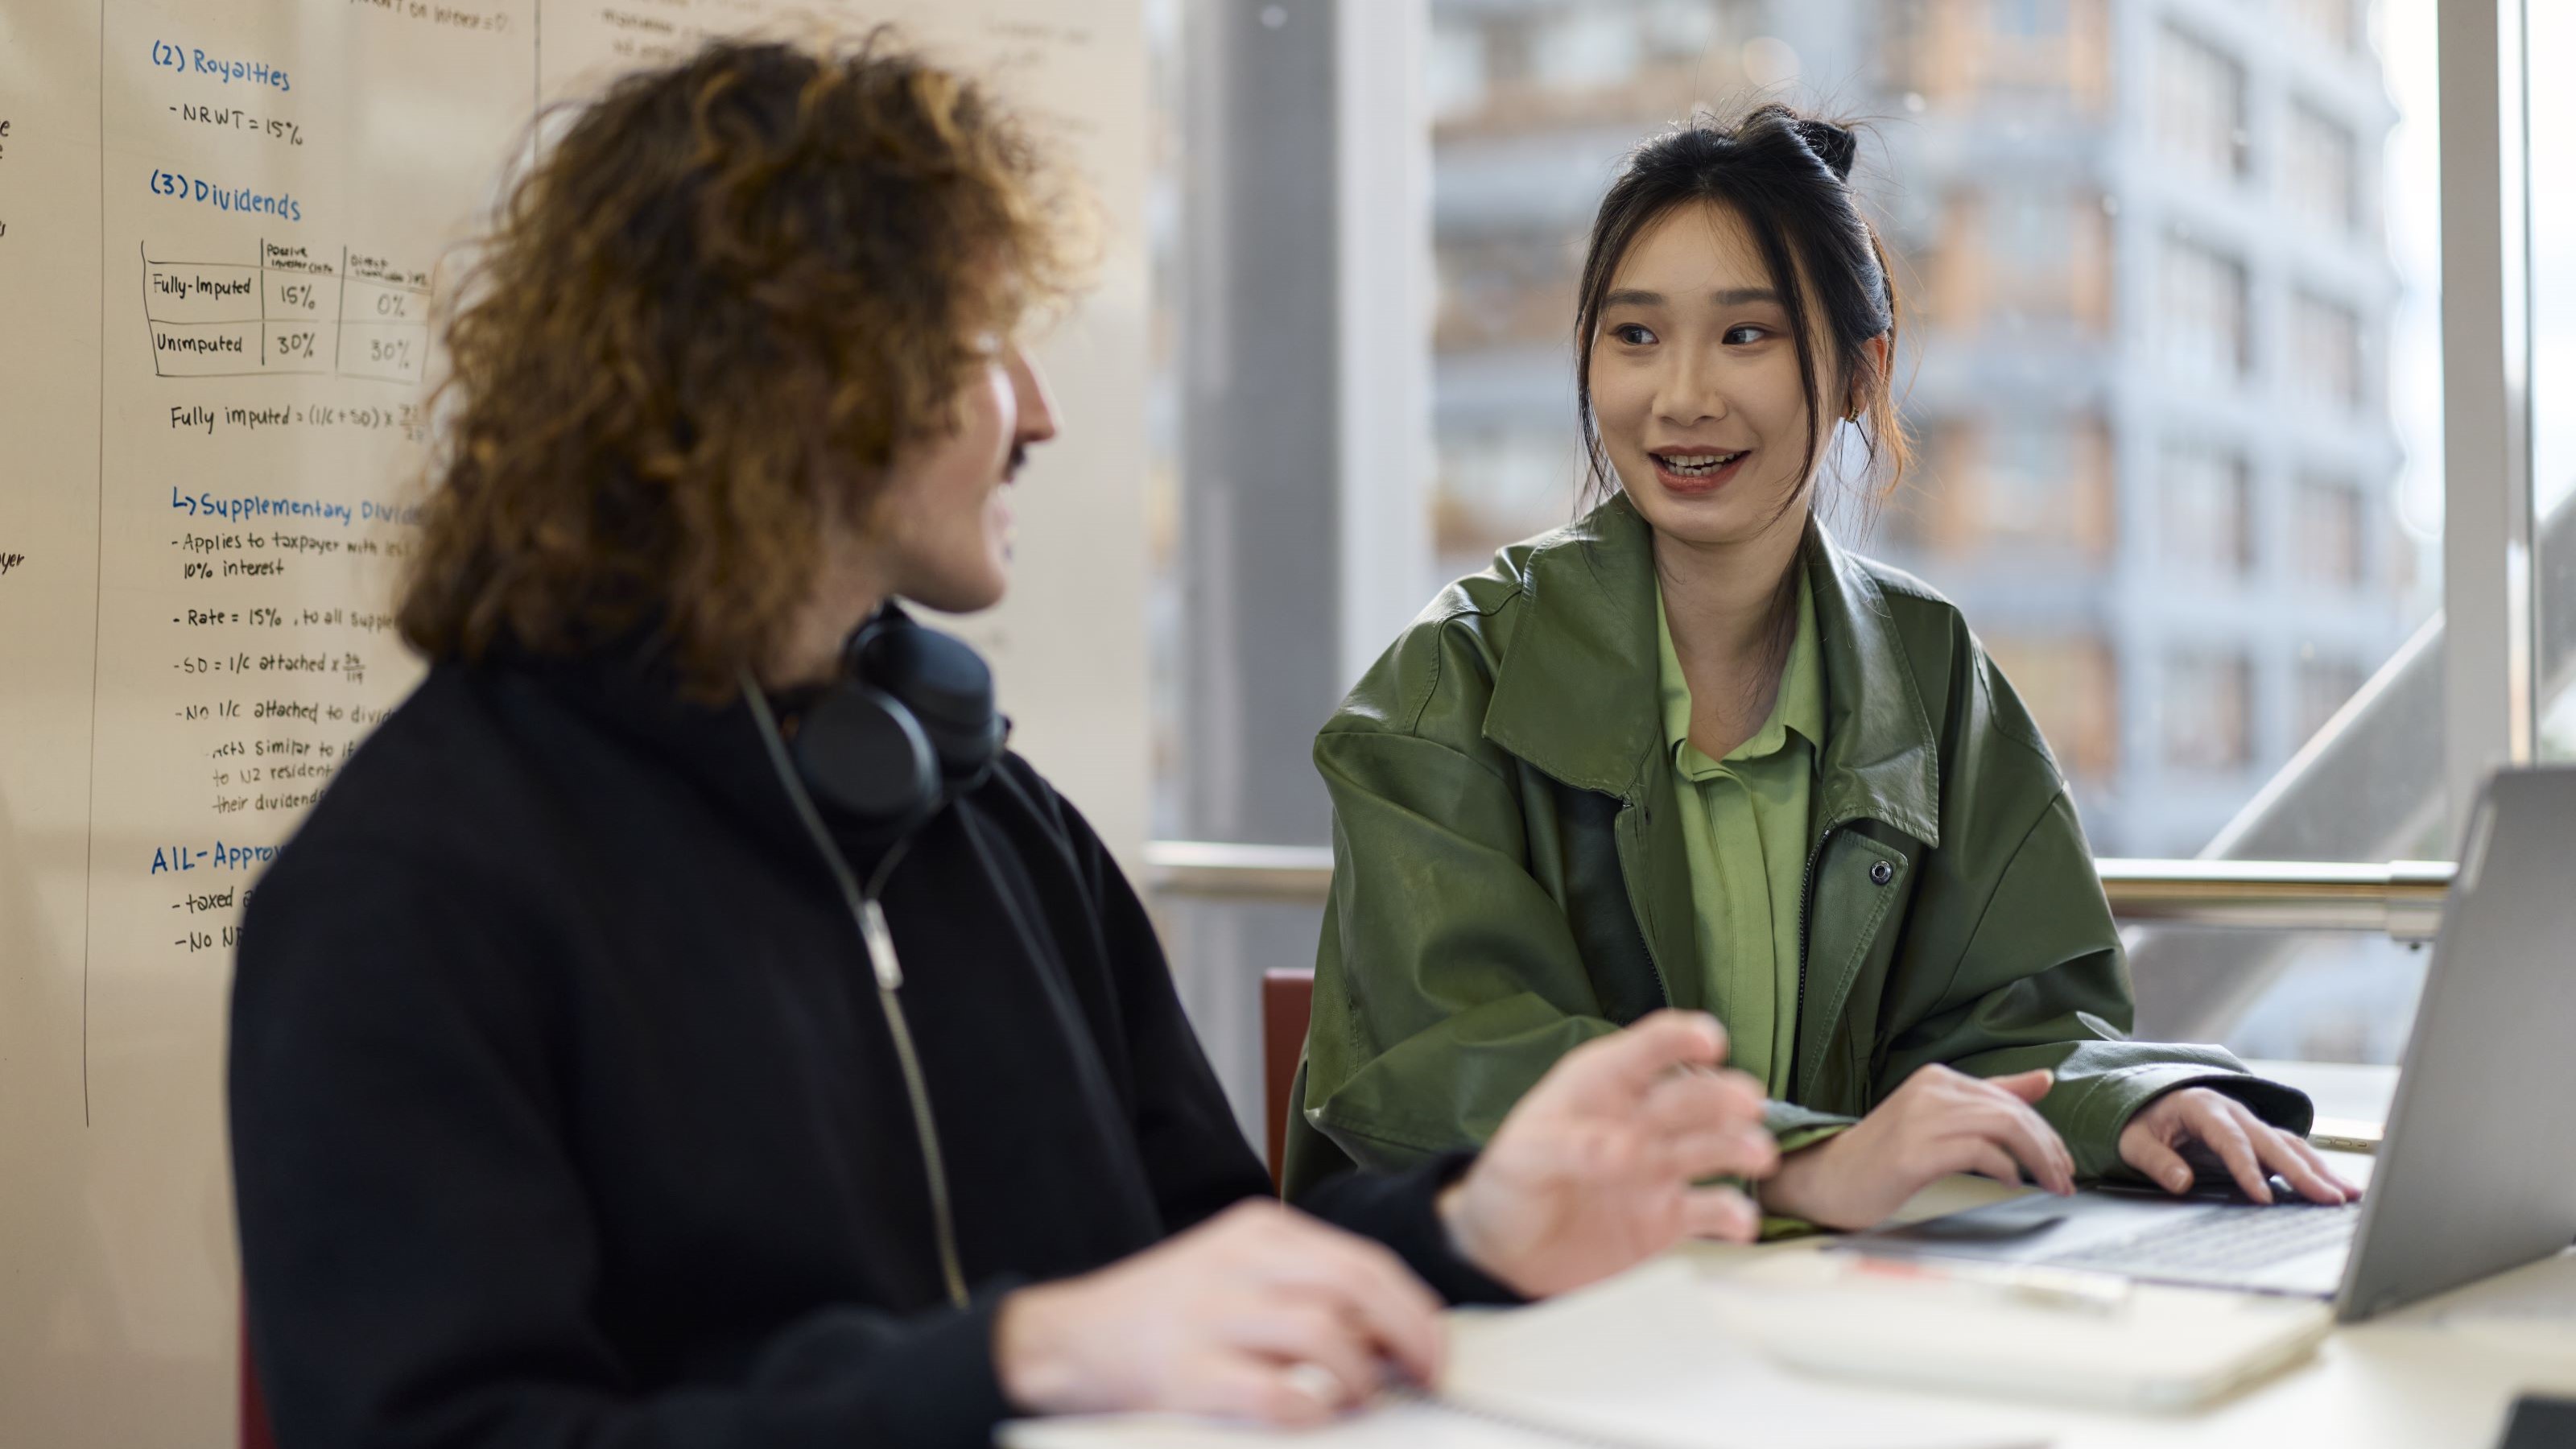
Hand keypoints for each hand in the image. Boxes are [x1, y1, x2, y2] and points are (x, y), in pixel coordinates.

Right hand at [993, 1200, 1442, 1424]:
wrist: (1072, 1339)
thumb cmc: (1166, 1313)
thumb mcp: (1236, 1270)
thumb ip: (1302, 1285)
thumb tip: (1388, 1332)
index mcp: (1257, 1231)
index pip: (1361, 1258)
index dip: (1411, 1306)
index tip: (1433, 1344)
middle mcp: (1237, 1262)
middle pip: (1353, 1285)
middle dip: (1407, 1334)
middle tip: (1425, 1373)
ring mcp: (1210, 1315)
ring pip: (1322, 1332)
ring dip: (1360, 1375)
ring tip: (1362, 1398)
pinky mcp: (1187, 1373)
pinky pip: (1274, 1394)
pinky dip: (1311, 1409)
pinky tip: (1317, 1416)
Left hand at [1439, 1010, 1775, 1297]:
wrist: (1506, 1254)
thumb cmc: (1509, 1185)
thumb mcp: (1523, 1158)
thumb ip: (1571, 1148)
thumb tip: (1627, 1150)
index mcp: (1602, 1087)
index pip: (1648, 1048)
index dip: (1681, 1038)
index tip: (1711, 1042)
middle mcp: (1640, 1121)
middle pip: (1690, 1097)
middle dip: (1721, 1095)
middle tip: (1746, 1103)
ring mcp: (1659, 1168)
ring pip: (1711, 1147)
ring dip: (1738, 1145)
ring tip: (1756, 1155)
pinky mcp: (1668, 1218)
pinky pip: (1709, 1212)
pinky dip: (1731, 1215)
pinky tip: (1740, 1221)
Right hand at [1755, 1064, 2075, 1230]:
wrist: (1827, 1179)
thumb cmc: (1883, 1156)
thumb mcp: (1940, 1119)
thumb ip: (1990, 1098)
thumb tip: (2044, 1079)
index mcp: (1937, 1078)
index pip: (2008, 1098)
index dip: (2044, 1131)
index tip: (2062, 1162)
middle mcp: (1930, 1090)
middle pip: (2011, 1112)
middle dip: (2048, 1149)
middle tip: (2065, 1180)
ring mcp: (1920, 1118)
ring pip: (2002, 1127)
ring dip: (2037, 1160)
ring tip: (2050, 1185)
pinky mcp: (1914, 1151)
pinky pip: (1978, 1151)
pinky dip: (2004, 1168)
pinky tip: (2009, 1183)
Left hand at [2119, 1087, 2361, 1204]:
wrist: (2144, 1099)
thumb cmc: (2139, 1122)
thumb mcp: (2133, 1140)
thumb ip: (2157, 1161)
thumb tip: (2181, 1183)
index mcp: (2202, 1108)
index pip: (2231, 1141)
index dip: (2248, 1170)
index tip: (2264, 1198)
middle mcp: (2234, 1112)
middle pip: (2273, 1142)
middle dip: (2303, 1172)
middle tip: (2329, 1199)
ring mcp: (2250, 1122)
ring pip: (2291, 1144)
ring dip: (2320, 1170)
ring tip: (2349, 1195)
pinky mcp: (2258, 1136)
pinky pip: (2291, 1149)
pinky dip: (2315, 1167)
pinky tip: (2336, 1186)